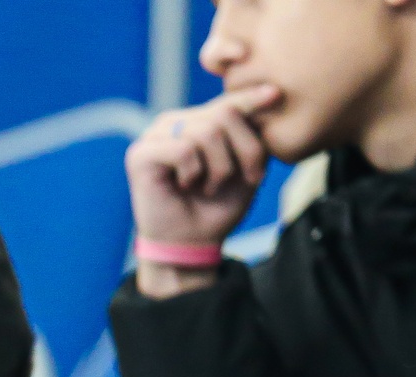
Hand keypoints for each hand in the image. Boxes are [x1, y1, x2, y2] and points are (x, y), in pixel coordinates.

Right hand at [126, 86, 279, 295]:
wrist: (191, 244)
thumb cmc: (218, 207)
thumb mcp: (247, 166)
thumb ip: (253, 132)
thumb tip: (270, 93)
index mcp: (199, 121)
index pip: (229, 101)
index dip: (251, 97)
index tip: (275, 94)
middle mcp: (175, 121)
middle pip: (225, 113)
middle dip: (242, 152)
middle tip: (236, 180)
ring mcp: (155, 135)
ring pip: (206, 131)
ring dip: (219, 168)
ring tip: (208, 186)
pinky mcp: (140, 153)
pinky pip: (183, 150)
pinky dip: (193, 173)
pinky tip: (185, 186)